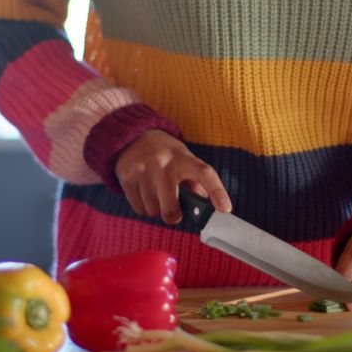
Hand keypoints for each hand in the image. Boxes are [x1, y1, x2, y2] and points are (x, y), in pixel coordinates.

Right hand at [114, 130, 231, 223]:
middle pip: (171, 207)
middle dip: (173, 216)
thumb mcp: (184, 160)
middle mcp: (163, 162)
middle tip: (173, 212)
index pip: (205, 174)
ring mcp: (143, 168)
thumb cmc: (165, 154)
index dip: (217, 192)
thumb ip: (195, 183)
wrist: (132, 136)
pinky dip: (142, 207)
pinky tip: (143, 193)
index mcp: (184, 158)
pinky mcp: (126, 175)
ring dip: (156, 209)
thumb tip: (202, 207)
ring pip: (152, 210)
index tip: (225, 209)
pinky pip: (138, 208)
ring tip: (155, 194)